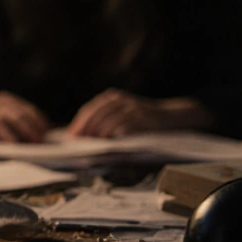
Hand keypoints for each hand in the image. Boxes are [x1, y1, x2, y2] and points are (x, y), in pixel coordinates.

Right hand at [0, 92, 49, 142]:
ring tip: (17, 145)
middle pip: (15, 116)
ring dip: (9, 135)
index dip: (38, 121)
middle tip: (37, 141)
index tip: (46, 133)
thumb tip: (41, 136)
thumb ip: (17, 120)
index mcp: (6, 100)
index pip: (26, 109)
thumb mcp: (1, 113)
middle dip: (28, 129)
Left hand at [65, 90, 212, 137]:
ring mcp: (132, 107)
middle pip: (96, 113)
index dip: (79, 122)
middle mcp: (121, 99)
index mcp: (113, 98)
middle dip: (85, 128)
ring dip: (97, 131)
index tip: (69, 136)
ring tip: (89, 142)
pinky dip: (113, 132)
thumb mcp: (124, 115)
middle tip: (77, 141)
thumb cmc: (144, 120)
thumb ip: (107, 120)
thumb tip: (84, 136)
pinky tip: (107, 141)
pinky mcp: (142, 117)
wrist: (172, 117)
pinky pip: (124, 124)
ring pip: (108, 118)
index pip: (90, 109)